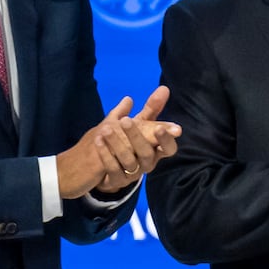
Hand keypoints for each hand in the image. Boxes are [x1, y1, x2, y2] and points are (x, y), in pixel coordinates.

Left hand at [56, 86, 181, 197]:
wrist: (106, 167)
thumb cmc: (128, 143)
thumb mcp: (139, 124)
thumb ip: (151, 109)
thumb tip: (164, 88)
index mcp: (155, 150)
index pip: (169, 149)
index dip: (166, 140)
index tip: (160, 128)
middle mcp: (147, 164)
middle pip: (147, 153)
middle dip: (137, 137)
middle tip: (126, 121)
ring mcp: (133, 174)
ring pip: (130, 161)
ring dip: (118, 144)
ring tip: (106, 128)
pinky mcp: (117, 181)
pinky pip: (113, 169)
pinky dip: (106, 155)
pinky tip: (98, 140)